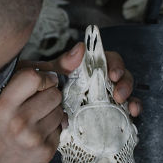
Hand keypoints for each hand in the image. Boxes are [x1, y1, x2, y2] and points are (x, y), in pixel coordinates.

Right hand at [0, 68, 63, 162]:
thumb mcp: (3, 98)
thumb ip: (38, 73)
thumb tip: (79, 51)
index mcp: (3, 105)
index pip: (33, 77)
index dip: (42, 78)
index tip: (40, 83)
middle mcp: (18, 122)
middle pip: (53, 94)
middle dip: (49, 95)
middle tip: (36, 104)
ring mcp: (34, 139)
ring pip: (61, 110)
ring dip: (53, 111)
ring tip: (36, 118)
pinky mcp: (46, 152)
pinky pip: (62, 128)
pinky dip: (54, 128)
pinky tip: (39, 132)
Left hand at [27, 42, 142, 116]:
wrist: (31, 110)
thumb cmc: (41, 88)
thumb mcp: (49, 73)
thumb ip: (63, 62)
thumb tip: (81, 47)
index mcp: (89, 67)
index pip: (108, 59)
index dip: (115, 64)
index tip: (113, 75)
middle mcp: (99, 81)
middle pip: (121, 76)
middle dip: (125, 83)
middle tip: (119, 94)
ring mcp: (104, 97)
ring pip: (125, 93)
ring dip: (131, 97)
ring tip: (128, 106)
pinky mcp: (106, 113)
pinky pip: (122, 111)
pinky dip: (130, 111)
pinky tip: (131, 115)